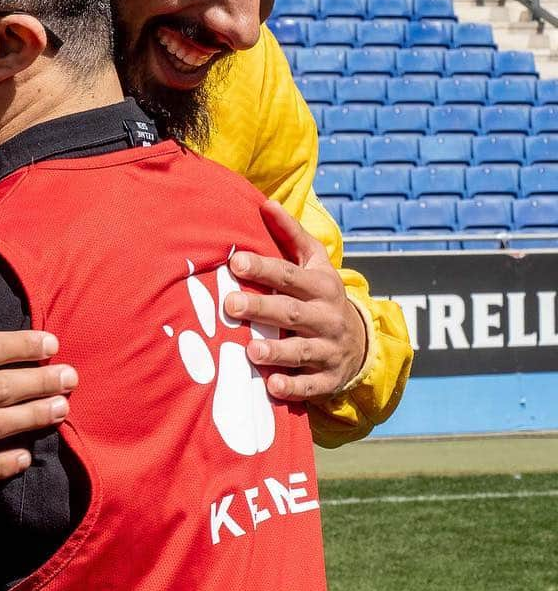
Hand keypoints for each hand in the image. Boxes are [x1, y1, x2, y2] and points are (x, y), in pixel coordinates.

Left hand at [223, 199, 366, 401]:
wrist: (361, 341)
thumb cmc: (322, 293)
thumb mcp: (314, 262)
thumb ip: (290, 233)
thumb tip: (266, 203)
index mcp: (321, 286)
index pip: (289, 275)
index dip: (263, 268)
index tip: (236, 262)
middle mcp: (326, 317)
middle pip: (291, 312)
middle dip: (261, 308)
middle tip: (230, 304)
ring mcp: (329, 349)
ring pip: (301, 351)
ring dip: (276, 351)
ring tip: (250, 350)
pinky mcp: (328, 379)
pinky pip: (312, 387)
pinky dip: (293, 388)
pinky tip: (272, 386)